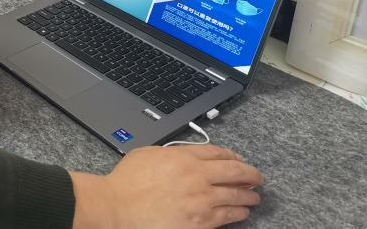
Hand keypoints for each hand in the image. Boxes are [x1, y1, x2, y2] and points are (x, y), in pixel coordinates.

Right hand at [71, 144, 262, 228]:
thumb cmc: (128, 181)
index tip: (239, 159)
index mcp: (184, 157)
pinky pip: (228, 216)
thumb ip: (172, 152)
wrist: (118, 206)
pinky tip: (241, 212)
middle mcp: (197, 177)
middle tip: (257, 177)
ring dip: (248, 196)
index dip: (233, 155)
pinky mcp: (200, 222)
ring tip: (253, 197)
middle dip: (250, 174)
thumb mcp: (149, 153)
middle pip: (235, 172)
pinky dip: (238, 213)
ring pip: (236, 196)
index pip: (218, 153)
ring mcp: (201, 201)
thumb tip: (186, 155)